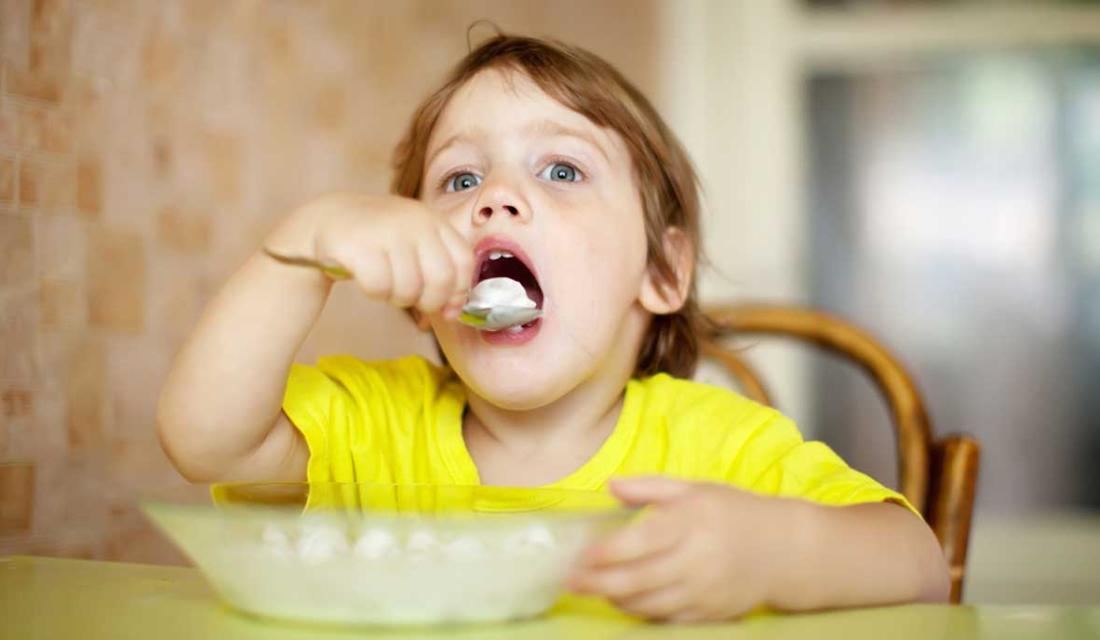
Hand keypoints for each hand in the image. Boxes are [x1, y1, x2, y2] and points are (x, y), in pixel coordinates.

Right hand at [271, 193, 473, 319]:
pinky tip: (368, 281)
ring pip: (410, 288)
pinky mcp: (360, 246)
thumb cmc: (379, 241)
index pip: (463, 260)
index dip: (459, 291)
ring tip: (387, 286)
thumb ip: (439, 273)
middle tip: (413, 302)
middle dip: (430, 302)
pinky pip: (380, 288)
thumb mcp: (414, 245)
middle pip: (442, 279)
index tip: (447, 308)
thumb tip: (453, 313)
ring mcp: (387, 231)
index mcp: (434, 220)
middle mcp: (415, 221)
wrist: (329, 219)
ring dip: (399, 298)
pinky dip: (376, 294)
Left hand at [570, 477, 806, 622]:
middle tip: (570, 581)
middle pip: (637, 579)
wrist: (784, 550)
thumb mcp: (694, 488)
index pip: (639, 542)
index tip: (578, 554)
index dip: (605, 552)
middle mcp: (696, 559)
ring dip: (615, 599)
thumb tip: (610, 485)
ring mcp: (703, 591)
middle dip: (597, 583)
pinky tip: (625, 601)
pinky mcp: (709, 614)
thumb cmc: (732, 512)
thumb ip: (649, 487)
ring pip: (647, 604)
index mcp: (690, 522)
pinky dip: (641, 611)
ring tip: (593, 589)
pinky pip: (666, 619)